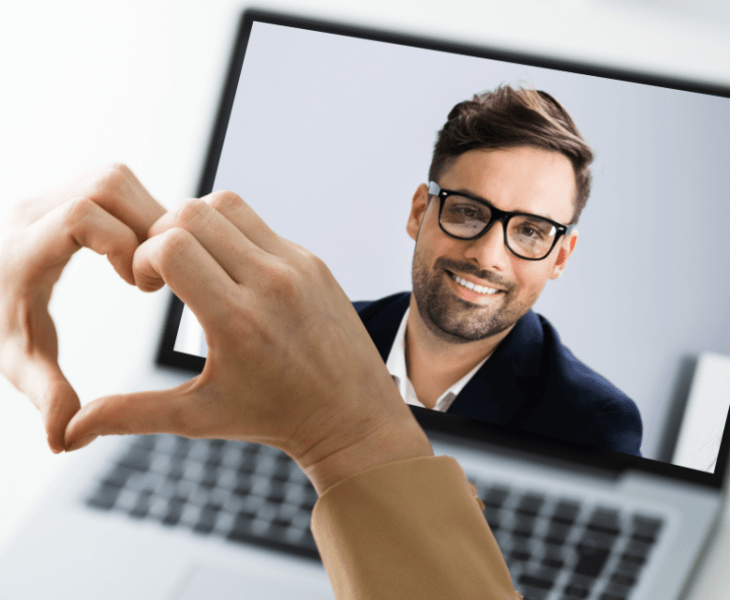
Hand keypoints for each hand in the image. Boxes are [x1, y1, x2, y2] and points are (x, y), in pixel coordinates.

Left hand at [0, 165, 165, 451]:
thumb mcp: (19, 361)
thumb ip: (46, 393)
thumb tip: (64, 438)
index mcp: (24, 251)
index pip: (82, 217)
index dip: (122, 244)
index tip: (134, 286)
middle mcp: (33, 212)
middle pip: (107, 183)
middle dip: (146, 223)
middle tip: (150, 273)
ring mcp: (47, 198)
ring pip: (115, 178)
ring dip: (146, 215)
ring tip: (147, 263)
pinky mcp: (63, 194)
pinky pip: (114, 185)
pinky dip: (138, 212)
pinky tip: (138, 252)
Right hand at [64, 190, 431, 492]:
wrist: (351, 417)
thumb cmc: (274, 418)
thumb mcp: (199, 417)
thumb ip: (130, 414)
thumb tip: (67, 434)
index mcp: (237, 320)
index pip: (171, 245)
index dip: (144, 258)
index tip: (148, 286)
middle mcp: (270, 284)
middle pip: (193, 213)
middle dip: (163, 234)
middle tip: (166, 271)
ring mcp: (297, 266)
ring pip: (227, 205)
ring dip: (198, 225)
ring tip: (198, 265)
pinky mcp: (314, 261)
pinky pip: (260, 223)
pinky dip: (234, 235)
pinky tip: (233, 272)